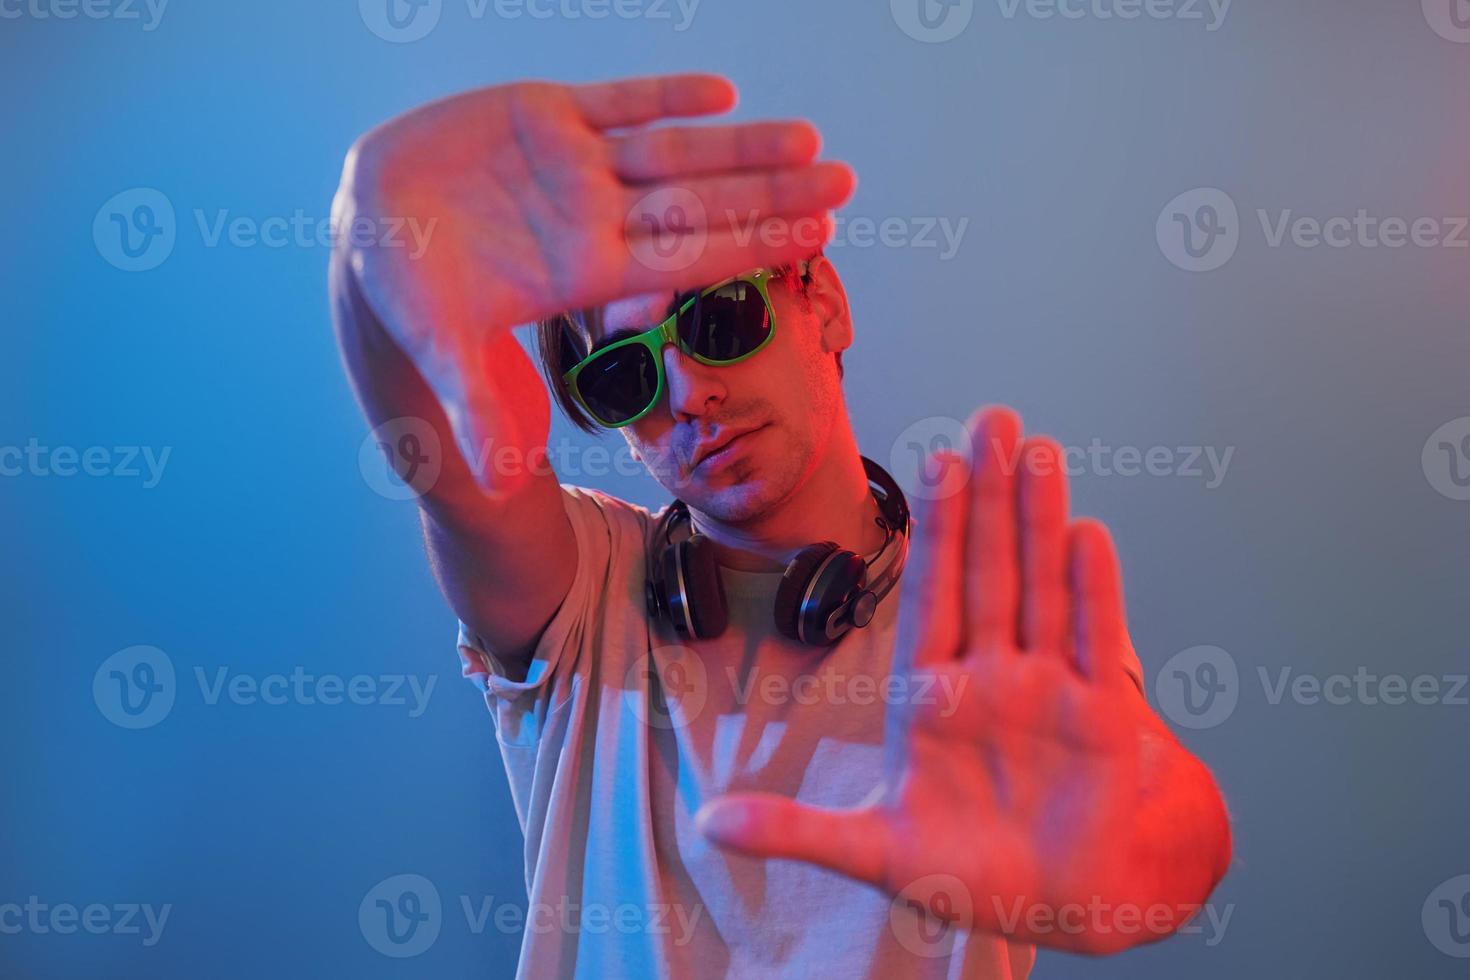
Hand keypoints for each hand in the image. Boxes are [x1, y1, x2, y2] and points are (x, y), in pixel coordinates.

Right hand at [331, 73, 854, 487]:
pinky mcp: (546, 116)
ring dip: (739, 144)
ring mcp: (577, 166)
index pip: (687, 259)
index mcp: (586, 272)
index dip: (751, 245)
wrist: (376, 223)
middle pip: (702, 204)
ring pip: (674, 151)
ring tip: (808, 138)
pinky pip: (617, 104)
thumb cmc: (413, 293)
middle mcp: (596, 217)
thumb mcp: (444, 348)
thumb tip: (494, 484)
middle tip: (845, 182)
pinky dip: (664, 96)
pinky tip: (720, 93)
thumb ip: (478, 405)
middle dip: (772, 192)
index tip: (816, 237)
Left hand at [696, 407, 1174, 953]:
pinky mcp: (1100, 718)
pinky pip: (1097, 642)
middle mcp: (990, 676)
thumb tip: (708, 823)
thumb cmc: (966, 874)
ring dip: (1042, 521)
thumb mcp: (874, 854)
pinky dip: (1094, 592)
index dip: (938, 529)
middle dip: (991, 497)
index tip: (936, 462)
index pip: (932, 594)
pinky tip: (1087, 533)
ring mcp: (1047, 690)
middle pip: (988, 571)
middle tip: (993, 420)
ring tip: (1040, 451)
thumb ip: (795, 832)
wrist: (1055, 903)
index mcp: (929, 696)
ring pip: (1042, 588)